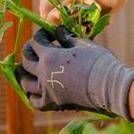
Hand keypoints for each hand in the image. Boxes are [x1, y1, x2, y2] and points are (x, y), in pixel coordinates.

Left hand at [15, 26, 133, 117]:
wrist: (109, 86)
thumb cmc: (98, 61)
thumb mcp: (82, 44)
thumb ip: (66, 37)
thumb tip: (58, 29)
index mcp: (49, 57)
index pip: (35, 43)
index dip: (40, 35)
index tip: (48, 33)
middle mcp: (43, 74)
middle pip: (26, 61)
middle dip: (30, 51)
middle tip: (37, 48)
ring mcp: (47, 90)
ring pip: (25, 83)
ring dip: (25, 73)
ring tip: (29, 69)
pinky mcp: (54, 103)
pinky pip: (35, 101)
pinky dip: (32, 95)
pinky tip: (36, 90)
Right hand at [40, 0, 133, 24]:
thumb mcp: (106, 14)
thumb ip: (89, 25)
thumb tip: (75, 35)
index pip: (58, 15)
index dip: (53, 26)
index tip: (54, 32)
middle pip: (48, 4)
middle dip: (46, 17)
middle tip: (50, 25)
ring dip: (45, 5)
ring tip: (49, 15)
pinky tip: (55, 2)